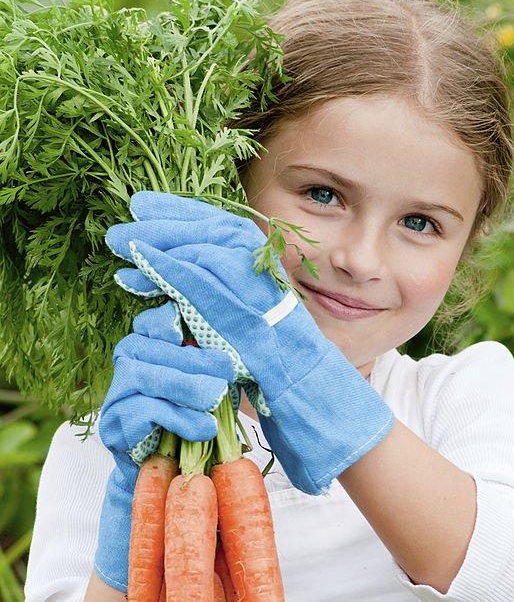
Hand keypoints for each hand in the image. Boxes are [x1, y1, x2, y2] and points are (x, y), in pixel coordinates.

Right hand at [94, 302, 232, 591]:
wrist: (172, 484)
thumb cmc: (199, 428)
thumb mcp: (215, 390)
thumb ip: (218, 367)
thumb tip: (242, 346)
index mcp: (149, 349)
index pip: (152, 322)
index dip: (169, 322)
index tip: (191, 329)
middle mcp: (126, 368)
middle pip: (149, 348)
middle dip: (191, 361)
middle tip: (225, 376)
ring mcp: (115, 397)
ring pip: (142, 376)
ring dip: (184, 387)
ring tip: (215, 401)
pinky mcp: (113, 428)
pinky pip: (142, 412)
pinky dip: (176, 417)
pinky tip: (202, 428)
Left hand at [106, 194, 393, 494]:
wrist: (303, 394)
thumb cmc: (271, 367)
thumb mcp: (237, 320)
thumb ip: (214, 295)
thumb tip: (169, 275)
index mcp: (264, 268)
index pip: (222, 225)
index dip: (181, 211)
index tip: (144, 207)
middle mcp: (265, 273)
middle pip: (213, 227)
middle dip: (166, 220)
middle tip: (124, 220)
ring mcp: (260, 292)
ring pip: (206, 247)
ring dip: (161, 241)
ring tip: (121, 244)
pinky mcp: (249, 314)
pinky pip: (203, 282)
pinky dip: (169, 268)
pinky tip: (141, 263)